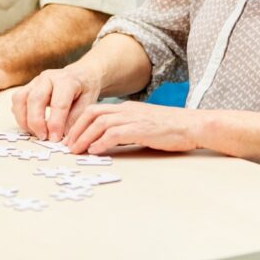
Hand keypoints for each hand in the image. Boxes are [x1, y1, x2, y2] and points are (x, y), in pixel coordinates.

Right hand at [12, 65, 100, 141]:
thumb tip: (63, 135)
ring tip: (35, 132)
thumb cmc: (85, 88)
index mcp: (66, 80)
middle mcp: (48, 78)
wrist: (80, 73)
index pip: (58, 103)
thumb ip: (75, 118)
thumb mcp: (89, 102)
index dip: (55, 124)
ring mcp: (35, 81)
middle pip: (35, 99)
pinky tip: (30, 125)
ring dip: (24, 119)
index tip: (55, 139)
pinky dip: (20, 115)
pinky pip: (17, 100)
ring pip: (20, 98)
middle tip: (43, 137)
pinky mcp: (28, 86)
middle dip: (36, 122)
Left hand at [64, 100, 204, 154]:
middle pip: (91, 114)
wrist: (193, 125)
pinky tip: (94, 151)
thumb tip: (107, 143)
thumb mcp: (143, 125)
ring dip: (83, 137)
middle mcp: (126, 110)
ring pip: (99, 123)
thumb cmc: (171, 129)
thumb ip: (126, 130)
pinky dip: (100, 142)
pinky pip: (114, 134)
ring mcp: (133, 118)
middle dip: (75, 129)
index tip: (70, 137)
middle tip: (66, 145)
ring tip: (75, 150)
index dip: (78, 123)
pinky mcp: (140, 129)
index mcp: (125, 108)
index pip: (94, 111)